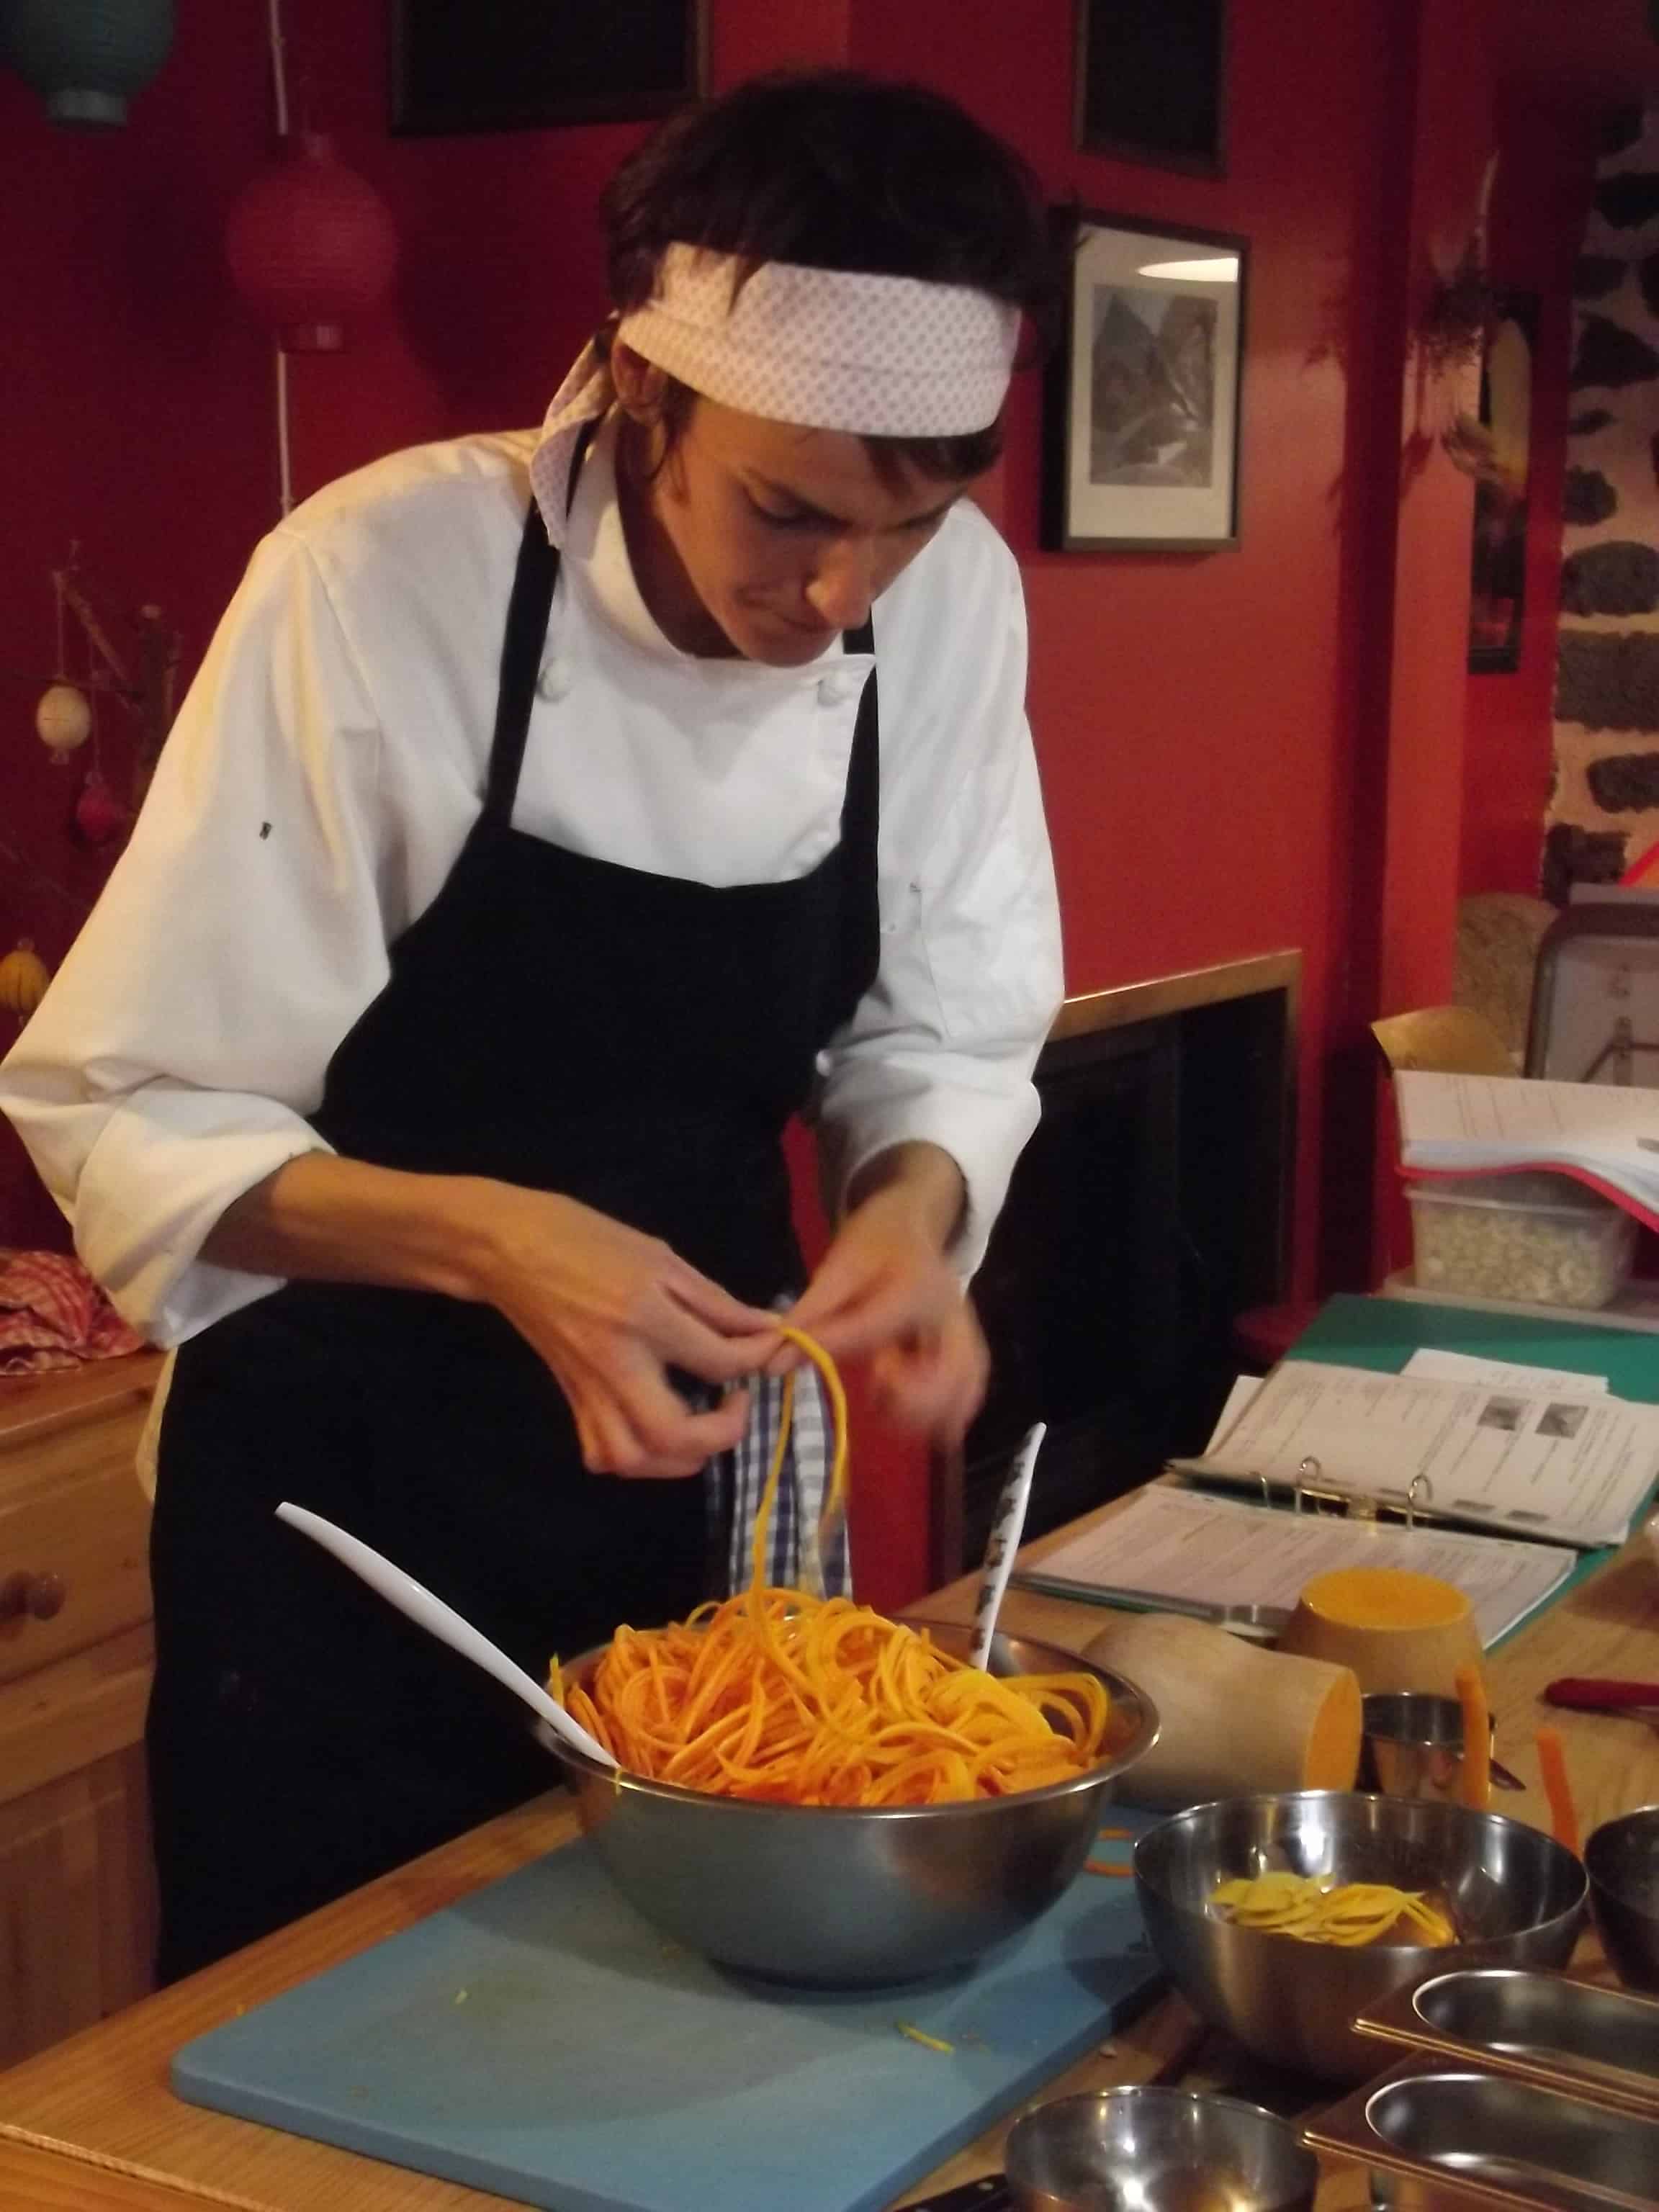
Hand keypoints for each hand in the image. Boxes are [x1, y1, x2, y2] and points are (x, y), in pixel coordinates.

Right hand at [472, 1185, 781, 1478]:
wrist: (510, 1249)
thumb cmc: (587, 1239)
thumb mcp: (660, 1257)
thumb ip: (715, 1302)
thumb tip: (765, 1328)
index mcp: (644, 1318)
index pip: (717, 1361)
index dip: (758, 1358)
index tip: (771, 1345)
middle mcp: (615, 1364)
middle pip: (672, 1435)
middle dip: (721, 1434)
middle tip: (737, 1403)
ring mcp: (588, 1389)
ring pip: (633, 1458)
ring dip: (678, 1458)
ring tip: (701, 1425)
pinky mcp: (571, 1400)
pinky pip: (602, 1454)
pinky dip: (636, 1458)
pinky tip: (655, 1432)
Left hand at [782, 1157, 988, 1444]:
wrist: (916, 1225)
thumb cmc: (878, 1242)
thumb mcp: (839, 1265)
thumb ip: (811, 1312)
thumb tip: (773, 1357)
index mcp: (918, 1289)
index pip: (870, 1329)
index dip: (824, 1349)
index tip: (780, 1365)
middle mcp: (954, 1321)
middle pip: (943, 1383)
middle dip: (901, 1397)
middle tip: (872, 1379)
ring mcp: (968, 1344)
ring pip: (958, 1401)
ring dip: (916, 1412)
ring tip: (883, 1387)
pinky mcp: (969, 1361)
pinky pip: (961, 1403)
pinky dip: (933, 1414)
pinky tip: (900, 1397)